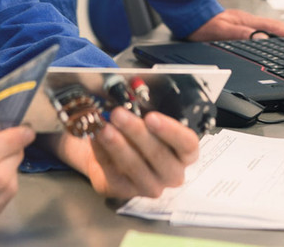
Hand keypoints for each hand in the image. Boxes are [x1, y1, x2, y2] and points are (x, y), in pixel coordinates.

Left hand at [57, 107, 198, 199]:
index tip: (152, 117)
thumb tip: (130, 92)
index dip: (170, 131)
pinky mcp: (125, 192)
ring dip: (117, 145)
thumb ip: (145, 107)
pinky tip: (96, 139)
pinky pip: (114, 174)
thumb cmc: (140, 128)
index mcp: (185, 152)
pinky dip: (103, 154)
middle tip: (119, 114)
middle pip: (159, 155)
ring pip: (136, 167)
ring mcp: (150, 186)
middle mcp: (172, 173)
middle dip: (136, 133)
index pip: (187, 144)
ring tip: (104, 128)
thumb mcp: (147, 114)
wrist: (117, 147)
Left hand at [187, 8, 283, 40]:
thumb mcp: (222, 32)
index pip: (272, 27)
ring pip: (267, 27)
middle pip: (273, 26)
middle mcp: (247, 20)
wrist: (190, 15)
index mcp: (246, 21)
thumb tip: (261, 38)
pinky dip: (270, 33)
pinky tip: (271, 39)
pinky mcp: (239, 26)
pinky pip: (259, 29)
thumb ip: (241, 35)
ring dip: (280, 33)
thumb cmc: (204, 24)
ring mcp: (244, 22)